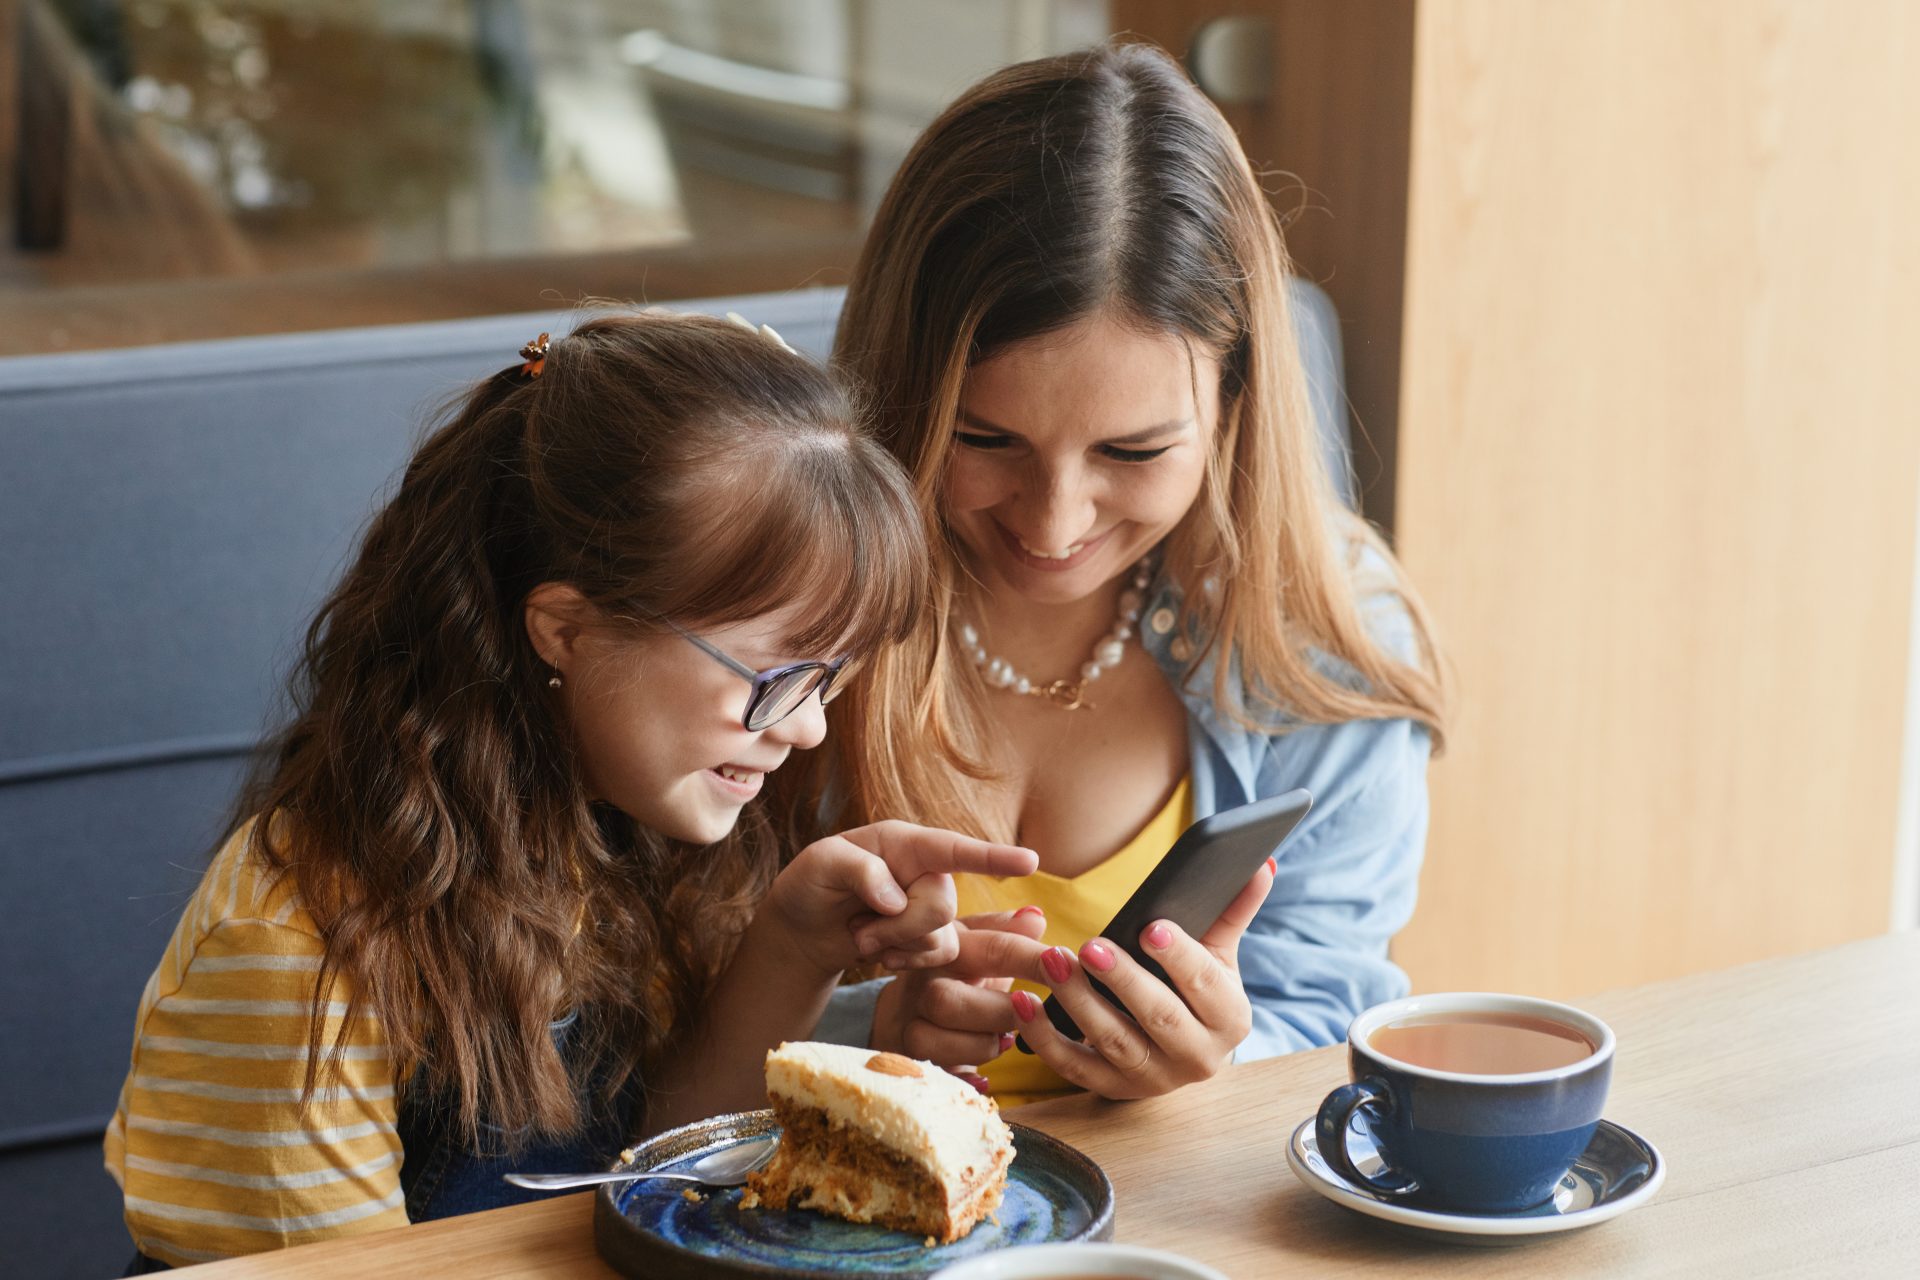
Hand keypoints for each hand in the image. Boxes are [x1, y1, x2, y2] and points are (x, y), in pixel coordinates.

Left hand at [760, 821, 1037, 978]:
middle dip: (900, 926)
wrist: (803, 931)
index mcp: (903, 842)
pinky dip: (904, 960)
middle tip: (861, 930)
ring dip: (895, 945)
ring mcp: (929, 905)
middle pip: (942, 904)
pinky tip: (879, 953)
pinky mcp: (929, 937)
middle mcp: (925, 870)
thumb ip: (858, 870)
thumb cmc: (809, 886)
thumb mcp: (819, 866)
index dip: (992, 856)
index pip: (953, 848)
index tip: (1031, 862)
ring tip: (861, 937)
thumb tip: (896, 897)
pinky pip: (938, 956)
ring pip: (939, 936)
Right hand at [870, 907, 1051, 1068]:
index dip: (1032, 959)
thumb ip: (1006, 930)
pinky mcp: (908, 1056)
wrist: (904, 1008)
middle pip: (947, 1000)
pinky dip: (965, 1078)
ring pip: (937, 1040)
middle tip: (1027, 1016)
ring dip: (983, 1045)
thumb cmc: (957, 973)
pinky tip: (982, 1076)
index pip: (992, 949)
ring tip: (1004, 1040)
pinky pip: (935, 1074)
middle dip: (998, 1013)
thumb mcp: (977, 943)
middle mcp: (919, 981)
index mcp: (946, 945)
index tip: (1066, 967)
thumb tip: (1036, 917)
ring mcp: (908, 1020)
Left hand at [1008, 857, 1276, 1098]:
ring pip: (1114, 1041)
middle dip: (1123, 980)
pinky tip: (1023, 1001)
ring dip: (1079, 1003)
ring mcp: (1152, 1078)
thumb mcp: (1218, 956)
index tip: (1150, 926)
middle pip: (1159, 1018)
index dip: (1179, 956)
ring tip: (1052, 961)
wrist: (1182, 1053)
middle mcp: (1197, 1058)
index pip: (1205, 986)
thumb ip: (1233, 911)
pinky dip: (1044, 1038)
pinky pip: (1073, 1066)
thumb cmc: (1198, 992)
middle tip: (1090, 945)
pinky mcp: (1111, 1089)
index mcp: (1229, 1019)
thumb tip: (1261, 864)